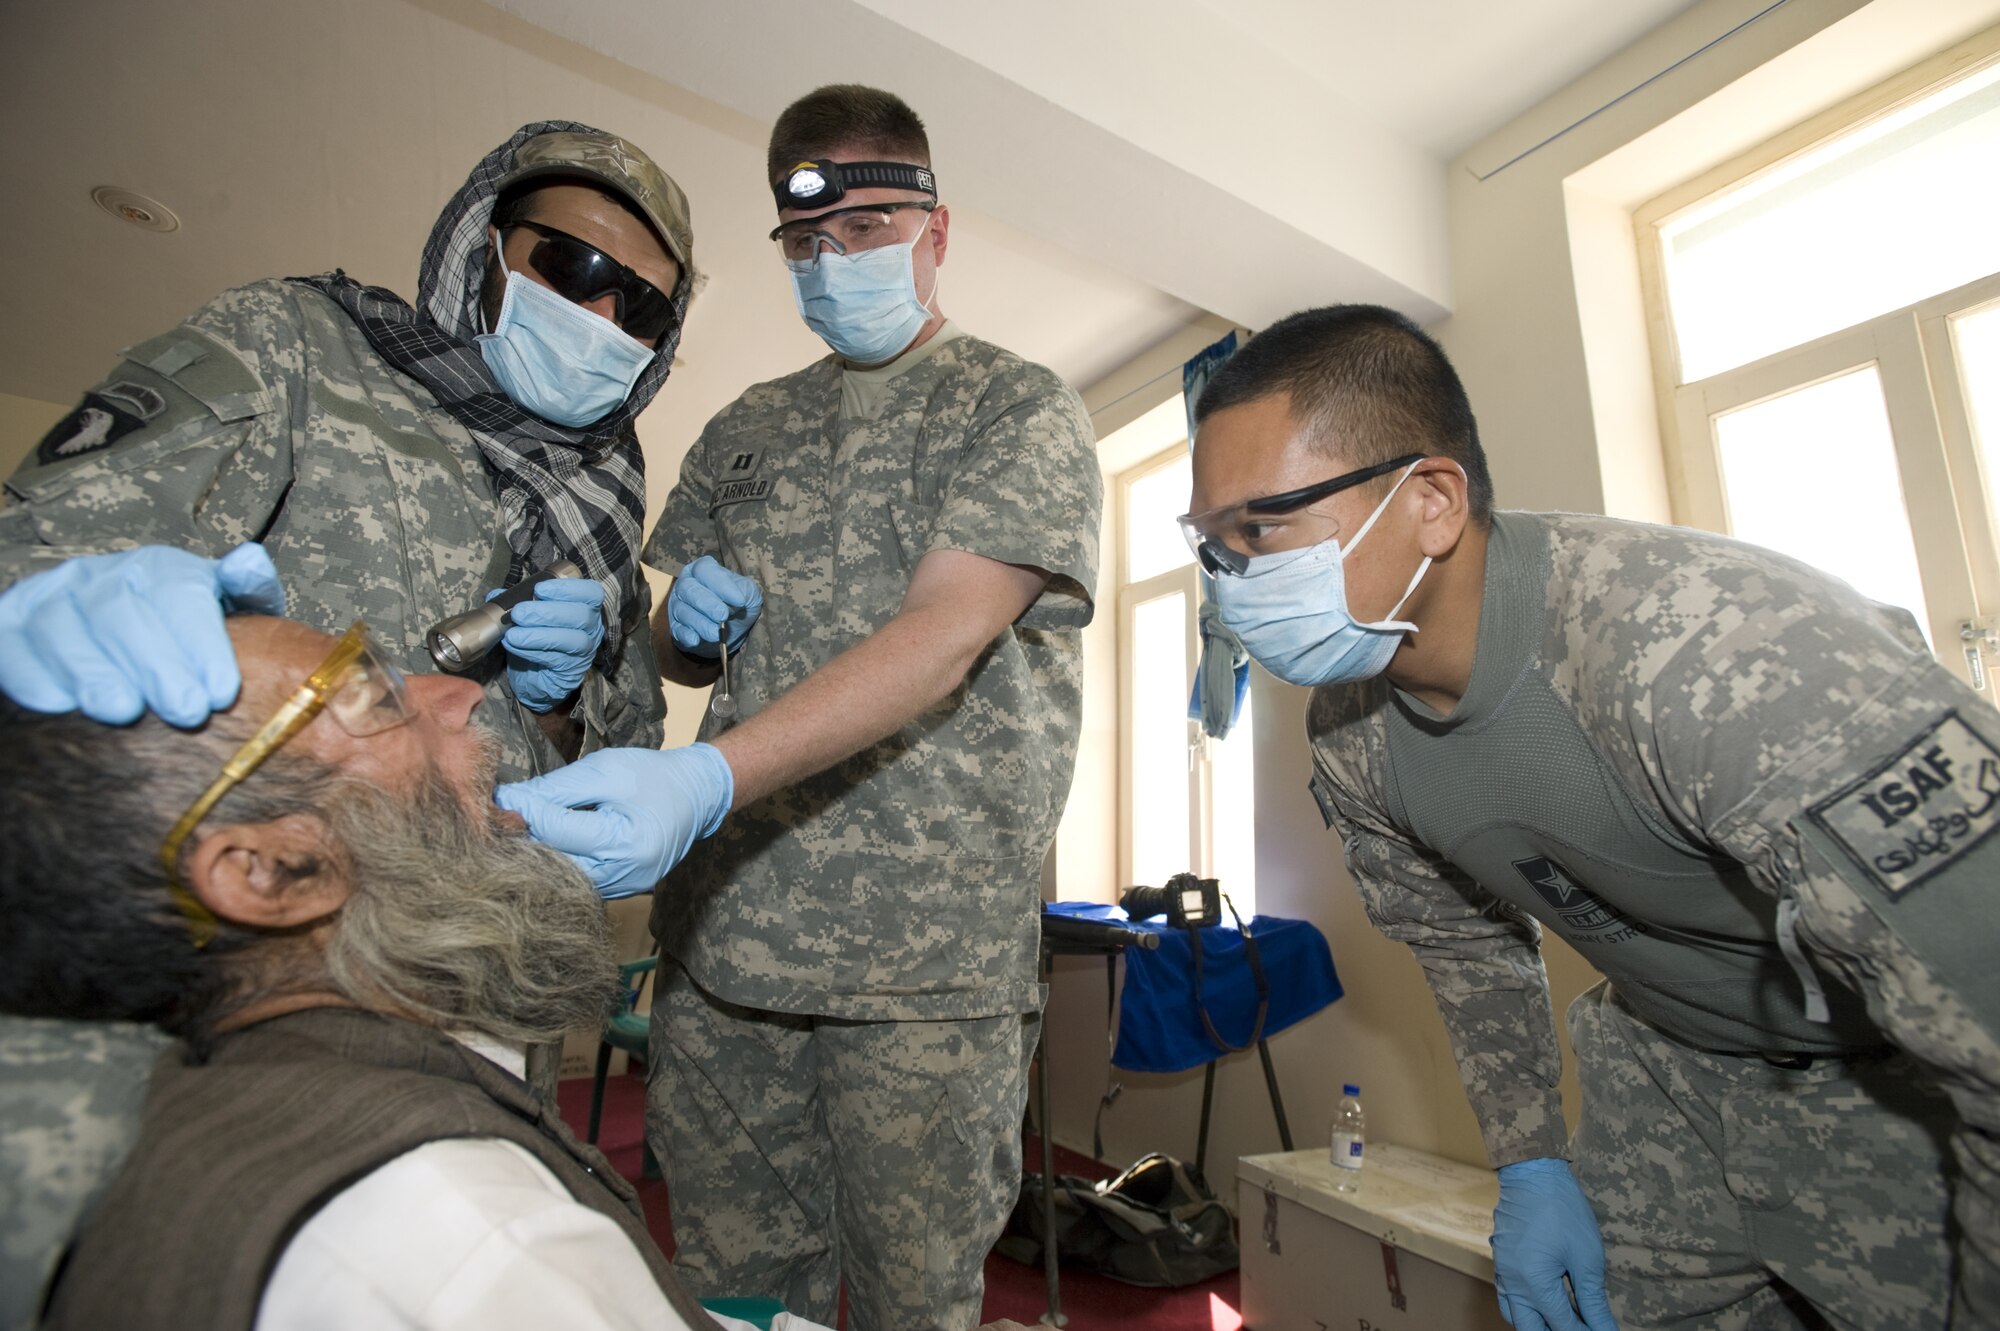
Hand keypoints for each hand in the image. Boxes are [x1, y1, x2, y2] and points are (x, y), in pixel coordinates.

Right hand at [0, 542, 284, 726]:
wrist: (105, 634)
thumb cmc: (179, 632)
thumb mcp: (224, 605)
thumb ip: (245, 588)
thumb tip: (251, 561)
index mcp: (158, 569)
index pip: (179, 596)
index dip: (201, 643)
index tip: (221, 693)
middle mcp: (98, 577)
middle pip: (122, 614)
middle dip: (156, 664)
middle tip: (186, 711)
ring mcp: (48, 599)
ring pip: (63, 627)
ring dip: (94, 671)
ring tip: (122, 712)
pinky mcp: (9, 624)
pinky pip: (12, 645)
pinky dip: (33, 674)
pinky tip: (60, 705)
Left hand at [494, 744, 732, 897]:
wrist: (697, 794)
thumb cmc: (653, 776)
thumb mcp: (606, 770)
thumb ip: (559, 788)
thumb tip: (512, 799)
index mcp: (625, 842)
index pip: (559, 830)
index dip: (526, 812)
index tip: (498, 797)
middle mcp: (625, 874)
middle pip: (557, 861)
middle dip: (526, 838)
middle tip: (498, 818)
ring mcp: (624, 888)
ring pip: (564, 876)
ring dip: (540, 854)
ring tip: (517, 831)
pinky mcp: (622, 890)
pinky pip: (580, 879)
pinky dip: (561, 862)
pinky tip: (545, 844)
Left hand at [496, 577, 604, 711]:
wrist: (534, 674)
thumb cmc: (535, 638)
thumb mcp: (528, 616)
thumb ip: (516, 601)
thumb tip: (497, 595)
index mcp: (585, 607)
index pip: (592, 592)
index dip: (568, 588)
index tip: (539, 589)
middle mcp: (592, 628)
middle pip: (582, 616)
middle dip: (548, 612)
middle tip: (518, 613)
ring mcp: (585, 650)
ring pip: (573, 640)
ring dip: (540, 635)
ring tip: (512, 634)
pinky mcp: (572, 670)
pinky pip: (556, 659)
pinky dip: (532, 651)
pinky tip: (514, 646)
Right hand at [665, 555, 761, 657]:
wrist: (730, 630)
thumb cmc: (738, 604)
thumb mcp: (749, 593)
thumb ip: (746, 591)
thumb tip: (739, 599)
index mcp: (703, 569)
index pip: (705, 570)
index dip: (721, 585)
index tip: (739, 601)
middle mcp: (686, 583)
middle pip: (689, 589)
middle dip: (707, 604)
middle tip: (722, 616)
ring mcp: (678, 605)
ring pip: (682, 611)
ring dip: (700, 623)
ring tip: (717, 634)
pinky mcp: (676, 627)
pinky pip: (677, 630)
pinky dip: (686, 635)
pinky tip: (696, 640)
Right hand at [1491, 1158, 1618, 1330]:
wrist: (1532, 1173)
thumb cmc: (1563, 1210)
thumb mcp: (1586, 1257)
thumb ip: (1593, 1300)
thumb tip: (1605, 1328)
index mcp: (1534, 1284)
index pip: (1562, 1325)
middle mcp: (1513, 1283)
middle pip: (1531, 1329)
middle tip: (1583, 1327)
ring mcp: (1502, 1272)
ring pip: (1515, 1316)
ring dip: (1538, 1324)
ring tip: (1565, 1319)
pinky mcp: (1501, 1260)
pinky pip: (1507, 1296)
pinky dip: (1525, 1307)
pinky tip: (1545, 1300)